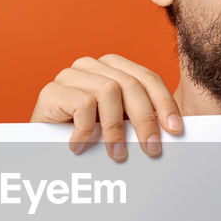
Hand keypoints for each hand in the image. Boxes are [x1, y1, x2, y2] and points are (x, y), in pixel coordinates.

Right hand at [30, 54, 183, 159]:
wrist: (42, 151)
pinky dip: (87, 129)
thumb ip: (143, 121)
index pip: (147, 78)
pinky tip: (81, 146)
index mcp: (113, 68)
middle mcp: (92, 65)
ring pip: (108, 91)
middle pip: (130, 84)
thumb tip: (177, 132)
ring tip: (116, 154)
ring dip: (116, 128)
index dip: (164, 104)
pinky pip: (82, 104)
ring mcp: (70, 75)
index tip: (175, 130)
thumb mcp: (122, 127)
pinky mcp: (51, 91)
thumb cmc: (88, 140)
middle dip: (145, 119)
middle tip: (151, 149)